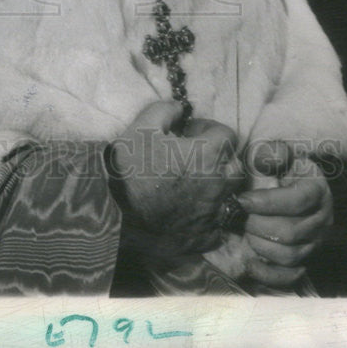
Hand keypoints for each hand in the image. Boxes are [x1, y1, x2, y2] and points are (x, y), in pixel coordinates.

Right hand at [109, 101, 243, 258]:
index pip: (228, 135)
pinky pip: (219, 226)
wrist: (111, 213)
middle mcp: (217, 185)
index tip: (191, 134)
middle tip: (194, 160)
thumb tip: (181, 108)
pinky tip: (190, 213)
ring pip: (230, 197)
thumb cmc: (128, 166)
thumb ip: (167, 110)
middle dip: (219, 159)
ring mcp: (212, 215)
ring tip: (193, 187)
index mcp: (207, 155)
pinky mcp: (203, 239)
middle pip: (235, 167)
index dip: (209, 130)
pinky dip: (209, 219)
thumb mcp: (143, 126)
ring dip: (217, 189)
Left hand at [237, 153, 332, 287]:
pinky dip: (269, 274)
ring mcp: (315, 243)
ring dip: (261, 245)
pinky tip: (250, 263)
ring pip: (290, 255)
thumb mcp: (275, 155)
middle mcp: (322, 219)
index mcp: (317, 190)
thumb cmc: (277, 171)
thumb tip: (265, 159)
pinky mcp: (305, 261)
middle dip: (259, 225)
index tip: (243, 200)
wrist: (287, 188)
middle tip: (240, 217)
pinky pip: (290, 277)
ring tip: (245, 231)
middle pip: (292, 232)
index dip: (268, 202)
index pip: (298, 201)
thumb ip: (270, 154)